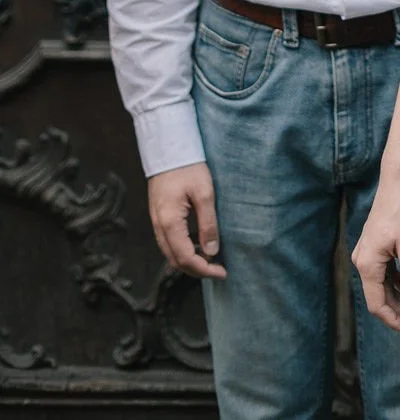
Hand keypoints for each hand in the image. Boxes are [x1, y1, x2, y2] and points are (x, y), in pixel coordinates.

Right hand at [148, 162, 225, 279]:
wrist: (168, 148)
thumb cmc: (188, 167)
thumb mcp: (205, 193)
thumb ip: (208, 224)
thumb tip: (212, 252)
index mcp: (170, 223)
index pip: (186, 258)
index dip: (204, 270)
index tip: (222, 272)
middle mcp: (159, 226)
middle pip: (175, 261)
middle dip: (197, 270)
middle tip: (218, 269)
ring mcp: (156, 222)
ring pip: (170, 253)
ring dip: (190, 261)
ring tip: (211, 260)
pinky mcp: (158, 216)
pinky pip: (169, 242)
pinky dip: (183, 250)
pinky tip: (198, 244)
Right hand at [351, 172, 399, 336]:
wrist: (398, 181)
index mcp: (367, 264)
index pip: (378, 305)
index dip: (396, 322)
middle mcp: (361, 261)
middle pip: (380, 297)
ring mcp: (366, 253)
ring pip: (382, 287)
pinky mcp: (374, 247)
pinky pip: (384, 274)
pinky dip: (398, 286)